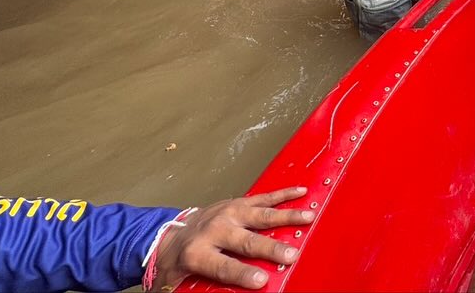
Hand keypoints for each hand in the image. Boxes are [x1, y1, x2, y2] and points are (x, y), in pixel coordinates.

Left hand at [153, 186, 314, 290]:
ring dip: (285, 217)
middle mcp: (215, 230)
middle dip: (270, 249)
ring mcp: (227, 213)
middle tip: (290, 255)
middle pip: (246, 240)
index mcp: (198, 253)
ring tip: (307, 218)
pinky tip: (300, 192)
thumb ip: (192, 291)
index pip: (224, 266)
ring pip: (260, 215)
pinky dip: (283, 195)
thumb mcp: (177, 282)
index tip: (262, 281)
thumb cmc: (178, 263)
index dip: (242, 274)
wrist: (167, 235)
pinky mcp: (237, 203)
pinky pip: (263, 198)